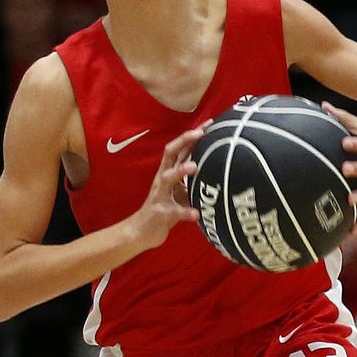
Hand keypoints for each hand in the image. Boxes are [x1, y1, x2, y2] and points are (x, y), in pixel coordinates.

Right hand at [127, 122, 207, 251]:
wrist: (140, 232)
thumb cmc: (164, 210)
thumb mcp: (179, 193)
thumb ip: (192, 182)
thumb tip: (216, 171)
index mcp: (168, 172)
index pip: (179, 148)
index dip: (192, 135)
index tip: (209, 123)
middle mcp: (162, 179)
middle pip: (170, 153)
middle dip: (185, 141)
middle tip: (201, 133)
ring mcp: (159, 195)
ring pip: (168, 178)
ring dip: (181, 171)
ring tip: (195, 167)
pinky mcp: (160, 213)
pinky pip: (174, 211)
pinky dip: (186, 212)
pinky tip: (197, 214)